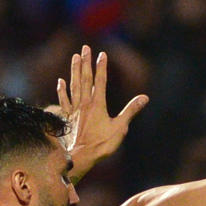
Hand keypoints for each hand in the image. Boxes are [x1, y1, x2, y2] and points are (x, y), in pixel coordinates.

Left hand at [56, 46, 147, 177]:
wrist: (80, 158)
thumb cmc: (101, 145)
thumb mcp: (120, 128)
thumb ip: (131, 111)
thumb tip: (144, 98)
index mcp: (97, 105)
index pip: (100, 81)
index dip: (101, 67)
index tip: (102, 54)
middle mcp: (84, 104)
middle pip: (85, 79)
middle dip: (86, 62)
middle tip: (85, 47)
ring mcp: (74, 111)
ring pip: (74, 86)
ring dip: (74, 71)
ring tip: (75, 57)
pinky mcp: (67, 118)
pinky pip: (63, 101)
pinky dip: (62, 91)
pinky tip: (61, 81)